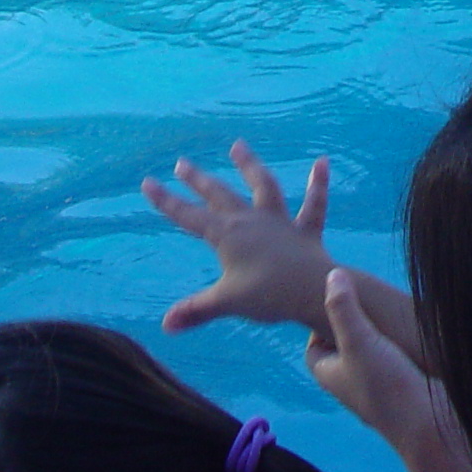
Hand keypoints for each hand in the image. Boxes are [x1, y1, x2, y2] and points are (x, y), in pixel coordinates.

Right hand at [144, 140, 334, 334]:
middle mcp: (251, 220)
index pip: (189, 216)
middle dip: (198, 180)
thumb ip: (196, 310)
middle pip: (220, 195)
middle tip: (182, 163)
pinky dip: (318, 183)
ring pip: (262, 186)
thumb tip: (165, 325)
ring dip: (250, 166)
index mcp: (227, 236)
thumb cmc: (268, 295)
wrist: (312, 290)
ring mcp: (279, 221)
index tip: (148, 183)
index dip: (167, 201)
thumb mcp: (227, 302)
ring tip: (238, 146)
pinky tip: (323, 162)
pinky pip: (313, 204)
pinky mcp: (304, 230)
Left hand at [305, 273, 471, 471]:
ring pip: (371, 352)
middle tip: (366, 297)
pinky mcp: (404, 385)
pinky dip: (399, 344)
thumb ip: (343, 308)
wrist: (430, 424)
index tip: (340, 300)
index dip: (321, 322)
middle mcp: (351, 382)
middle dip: (353, 322)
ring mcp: (378, 386)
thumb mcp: (358, 340)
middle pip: (344, 346)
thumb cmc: (385, 384)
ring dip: (379, 332)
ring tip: (389, 308)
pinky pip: (395, 359)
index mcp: (331, 375)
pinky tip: (411, 328)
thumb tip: (332, 274)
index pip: (314, 347)